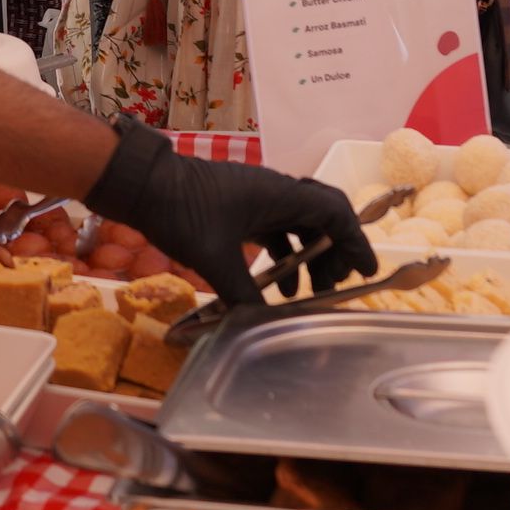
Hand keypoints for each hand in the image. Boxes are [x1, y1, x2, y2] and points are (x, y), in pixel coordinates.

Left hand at [82, 118, 371, 307]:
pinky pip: (275, 229)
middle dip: (333, 254)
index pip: (336, 213)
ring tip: (304, 294)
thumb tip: (258, 325)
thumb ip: (242, 294)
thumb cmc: (182, 211)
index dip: (356, 242)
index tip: (366, 272)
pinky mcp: (240, 206)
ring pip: (298, 226)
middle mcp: (275, 192)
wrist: (143, 184)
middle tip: (333, 288)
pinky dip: (282, 255)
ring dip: (307, 258)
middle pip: (322, 220)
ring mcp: (257, 197)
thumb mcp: (214, 258)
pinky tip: (274, 285)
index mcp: (280, 195)